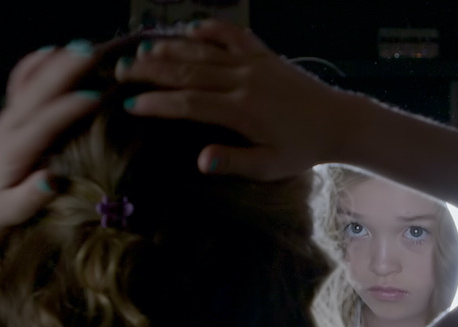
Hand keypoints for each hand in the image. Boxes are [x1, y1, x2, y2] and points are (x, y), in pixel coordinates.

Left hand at [0, 42, 103, 234]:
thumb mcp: (10, 210)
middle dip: (66, 70)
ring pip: (32, 79)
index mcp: (16, 148)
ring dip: (56, 61)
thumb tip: (51, 180)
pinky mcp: (12, 110)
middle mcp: (13, 124)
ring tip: (83, 48)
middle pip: (40, 90)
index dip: (70, 107)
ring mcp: (11, 113)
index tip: (96, 97)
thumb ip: (30, 197)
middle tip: (94, 55)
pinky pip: (21, 78)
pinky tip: (54, 51)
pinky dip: (36, 61)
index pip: (45, 121)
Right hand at [114, 21, 352, 180]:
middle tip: (120, 71)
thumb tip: (199, 160)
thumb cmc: (301, 150)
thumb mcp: (268, 166)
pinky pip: (232, 35)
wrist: (338, 122)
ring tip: (141, 50)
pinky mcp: (264, 54)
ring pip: (203, 50)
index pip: (188, 104)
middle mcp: (243, 81)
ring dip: (170, 48)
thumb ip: (233, 162)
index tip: (131, 104)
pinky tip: (190, 28)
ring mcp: (253, 63)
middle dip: (150, 71)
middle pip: (187, 71)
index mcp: (241, 111)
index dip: (157, 104)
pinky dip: (210, 29)